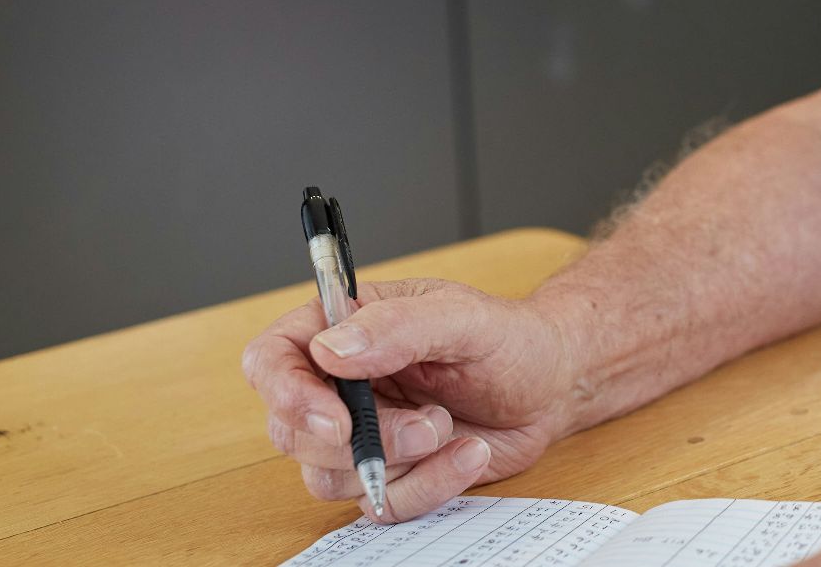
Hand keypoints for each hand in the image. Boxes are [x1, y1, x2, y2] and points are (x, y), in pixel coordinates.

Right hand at [242, 277, 579, 521]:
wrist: (550, 385)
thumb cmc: (507, 339)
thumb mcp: (463, 316)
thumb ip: (399, 326)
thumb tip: (332, 350)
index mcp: (342, 328)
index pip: (270, 359)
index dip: (286, 394)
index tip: (333, 419)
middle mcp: (338, 384)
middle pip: (291, 431)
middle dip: (362, 440)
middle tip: (428, 424)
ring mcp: (359, 433)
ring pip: (329, 476)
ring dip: (399, 462)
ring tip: (450, 427)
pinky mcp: (387, 473)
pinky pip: (380, 503)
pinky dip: (429, 485)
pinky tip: (469, 452)